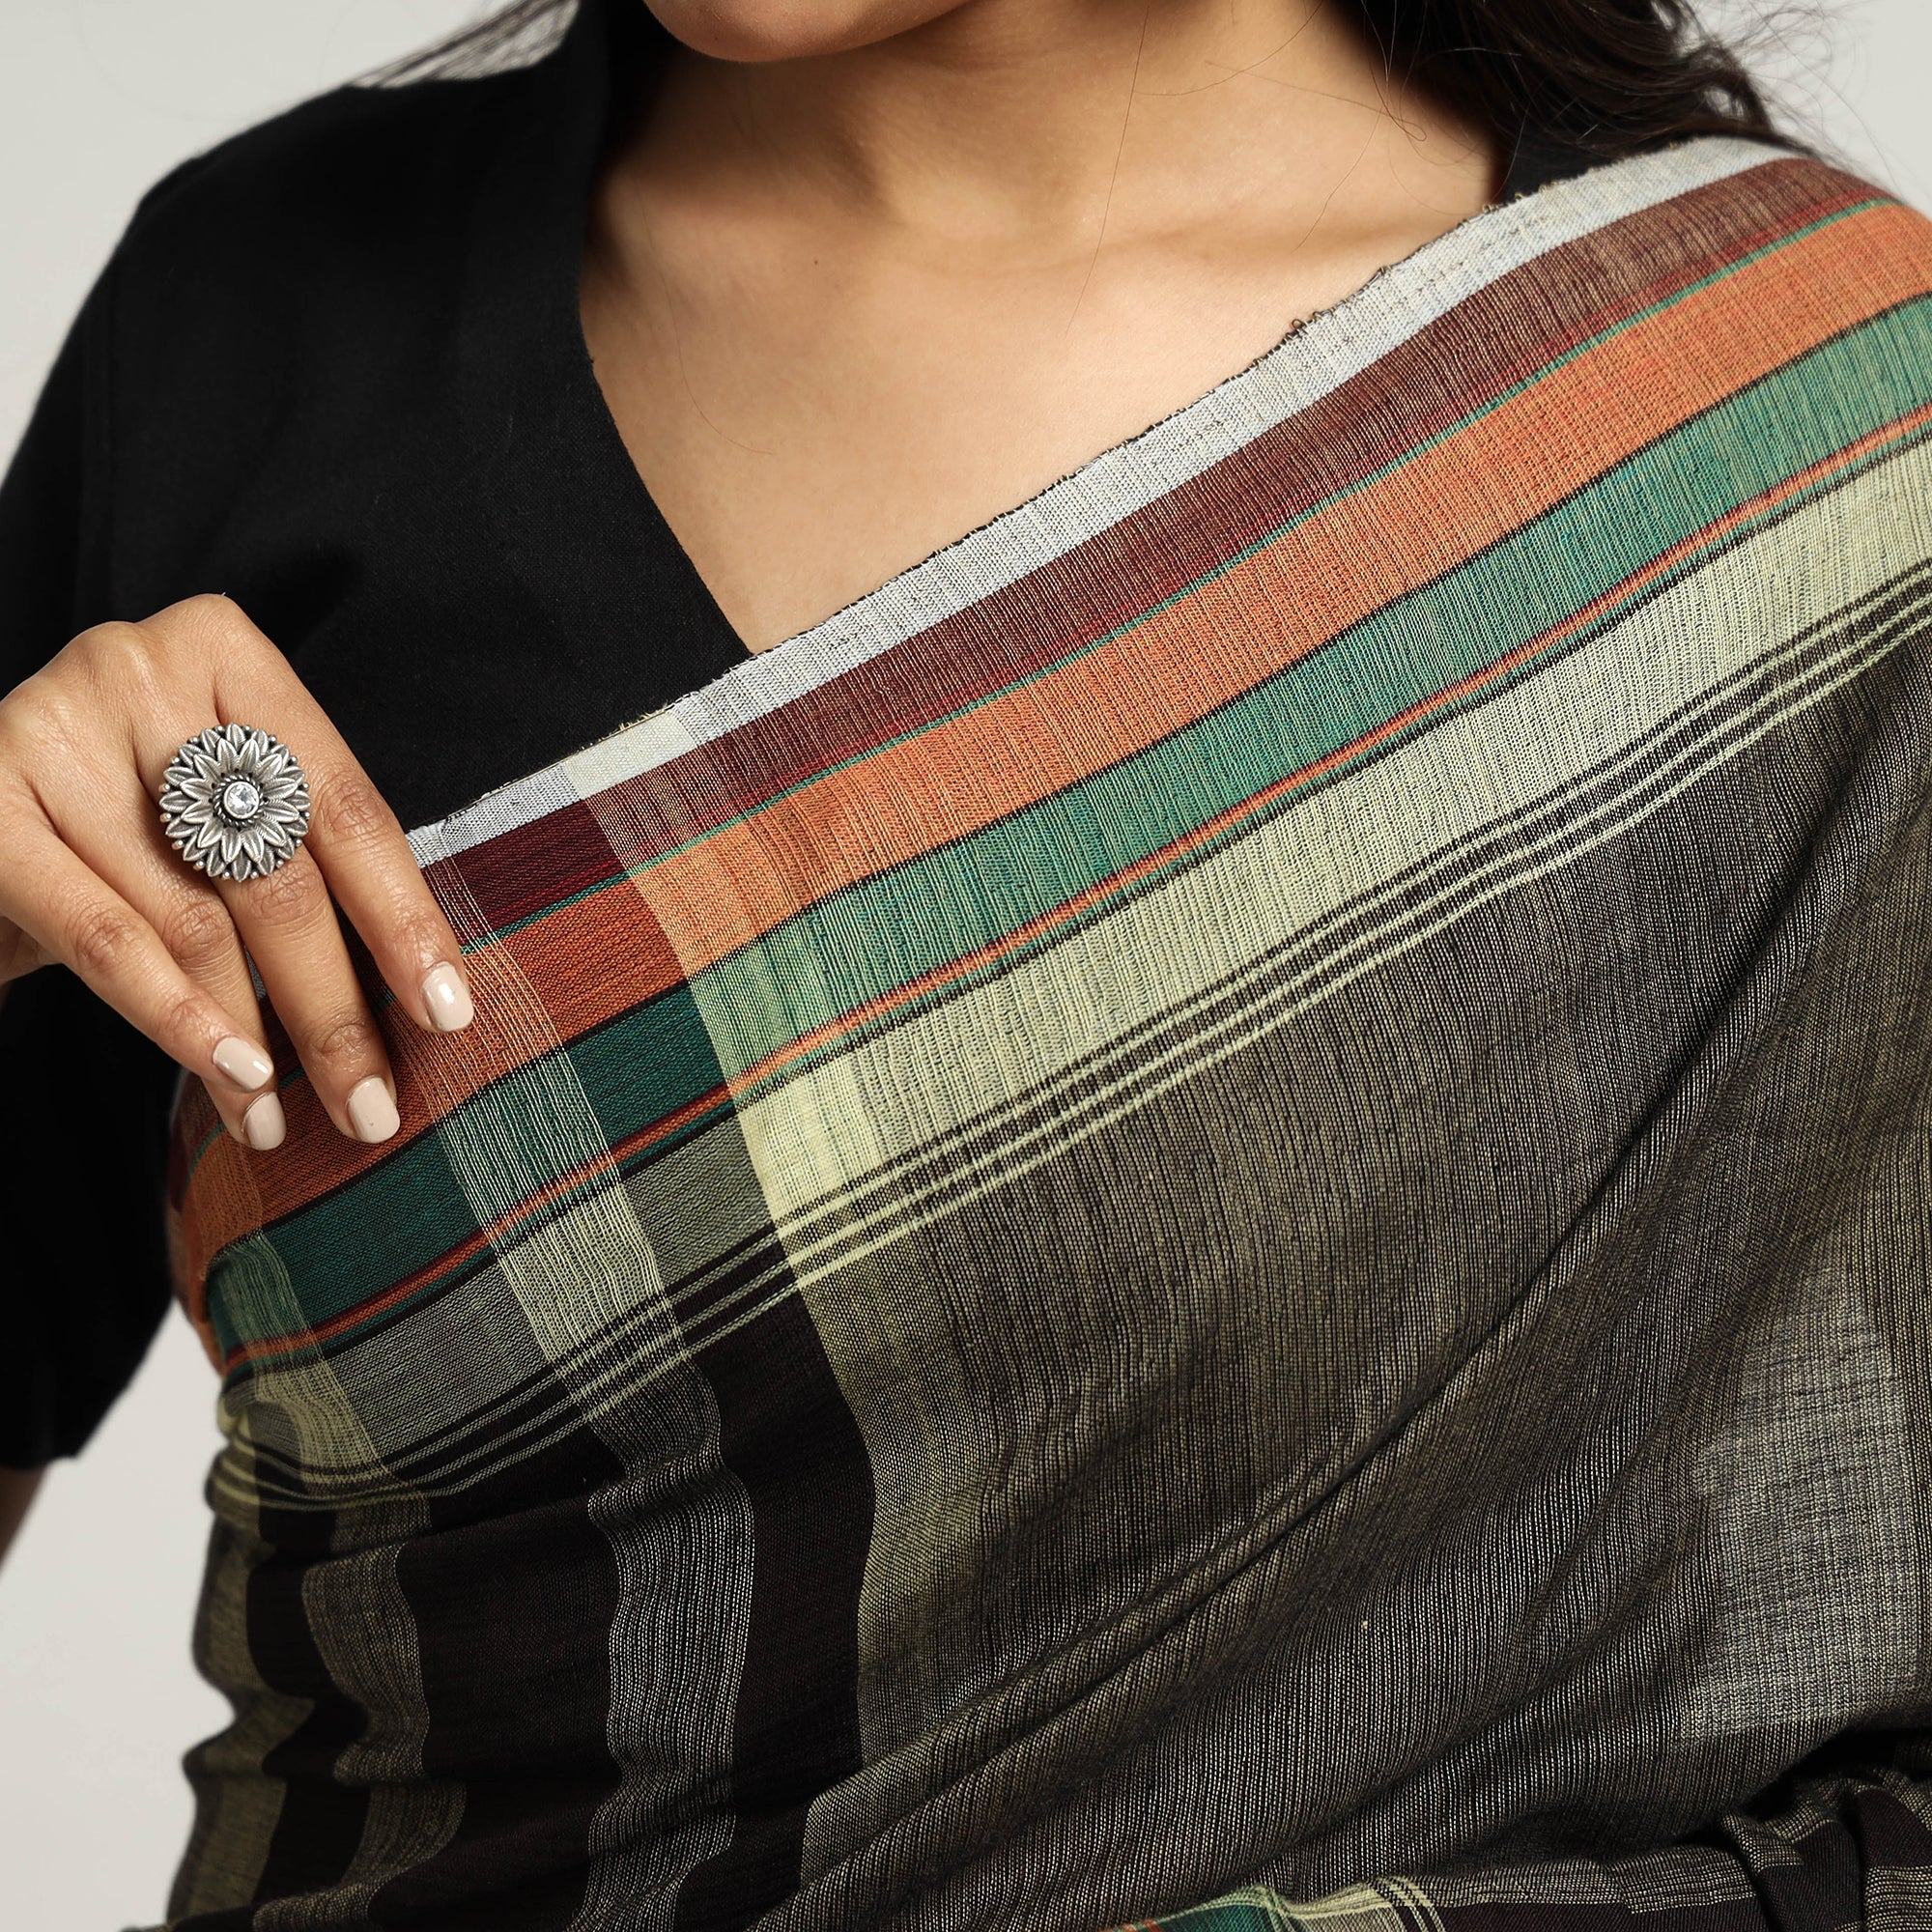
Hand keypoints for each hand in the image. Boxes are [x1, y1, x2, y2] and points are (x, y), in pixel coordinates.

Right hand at [0, 594, 472, 1149]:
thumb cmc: (118, 824)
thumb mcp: (218, 812)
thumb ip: (301, 863)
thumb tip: (420, 999)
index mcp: (229, 656)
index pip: (348, 810)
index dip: (404, 921)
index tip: (451, 1015)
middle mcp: (142, 668)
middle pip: (279, 869)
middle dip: (334, 1006)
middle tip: (372, 1107)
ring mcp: (54, 727)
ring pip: (195, 914)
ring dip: (252, 1037)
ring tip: (283, 1118)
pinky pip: (106, 935)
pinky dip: (175, 1017)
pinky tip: (229, 1077)